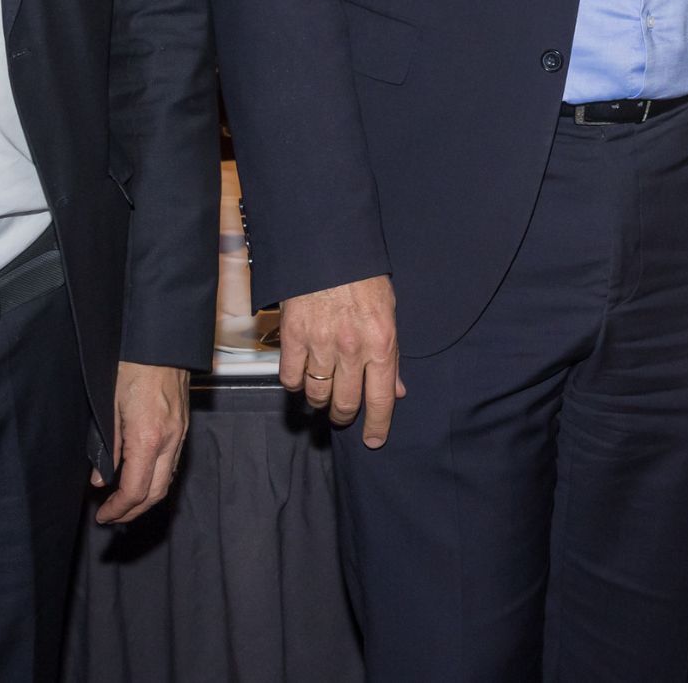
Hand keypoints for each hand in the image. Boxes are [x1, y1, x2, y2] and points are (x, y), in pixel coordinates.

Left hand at [92, 361, 189, 522]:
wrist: (161, 340)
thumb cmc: (132, 366)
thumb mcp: (108, 406)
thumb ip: (106, 446)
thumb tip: (100, 479)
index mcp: (148, 437)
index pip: (135, 490)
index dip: (118, 509)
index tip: (103, 516)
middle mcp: (169, 440)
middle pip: (156, 493)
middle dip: (133, 511)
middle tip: (112, 517)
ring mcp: (180, 433)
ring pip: (168, 479)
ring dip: (146, 497)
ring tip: (124, 502)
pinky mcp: (183, 425)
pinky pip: (173, 462)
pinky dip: (157, 479)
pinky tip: (141, 476)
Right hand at [277, 274, 404, 446]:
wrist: (327, 247)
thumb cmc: (362, 278)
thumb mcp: (389, 313)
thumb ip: (391, 355)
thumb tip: (396, 390)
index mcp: (381, 342)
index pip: (381, 398)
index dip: (377, 425)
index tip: (373, 440)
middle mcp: (352, 348)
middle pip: (346, 403)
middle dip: (345, 415)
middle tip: (344, 412)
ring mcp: (320, 344)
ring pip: (317, 395)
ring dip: (321, 401)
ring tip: (324, 393)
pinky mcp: (292, 337)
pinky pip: (291, 378)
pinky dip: (296, 383)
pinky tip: (302, 376)